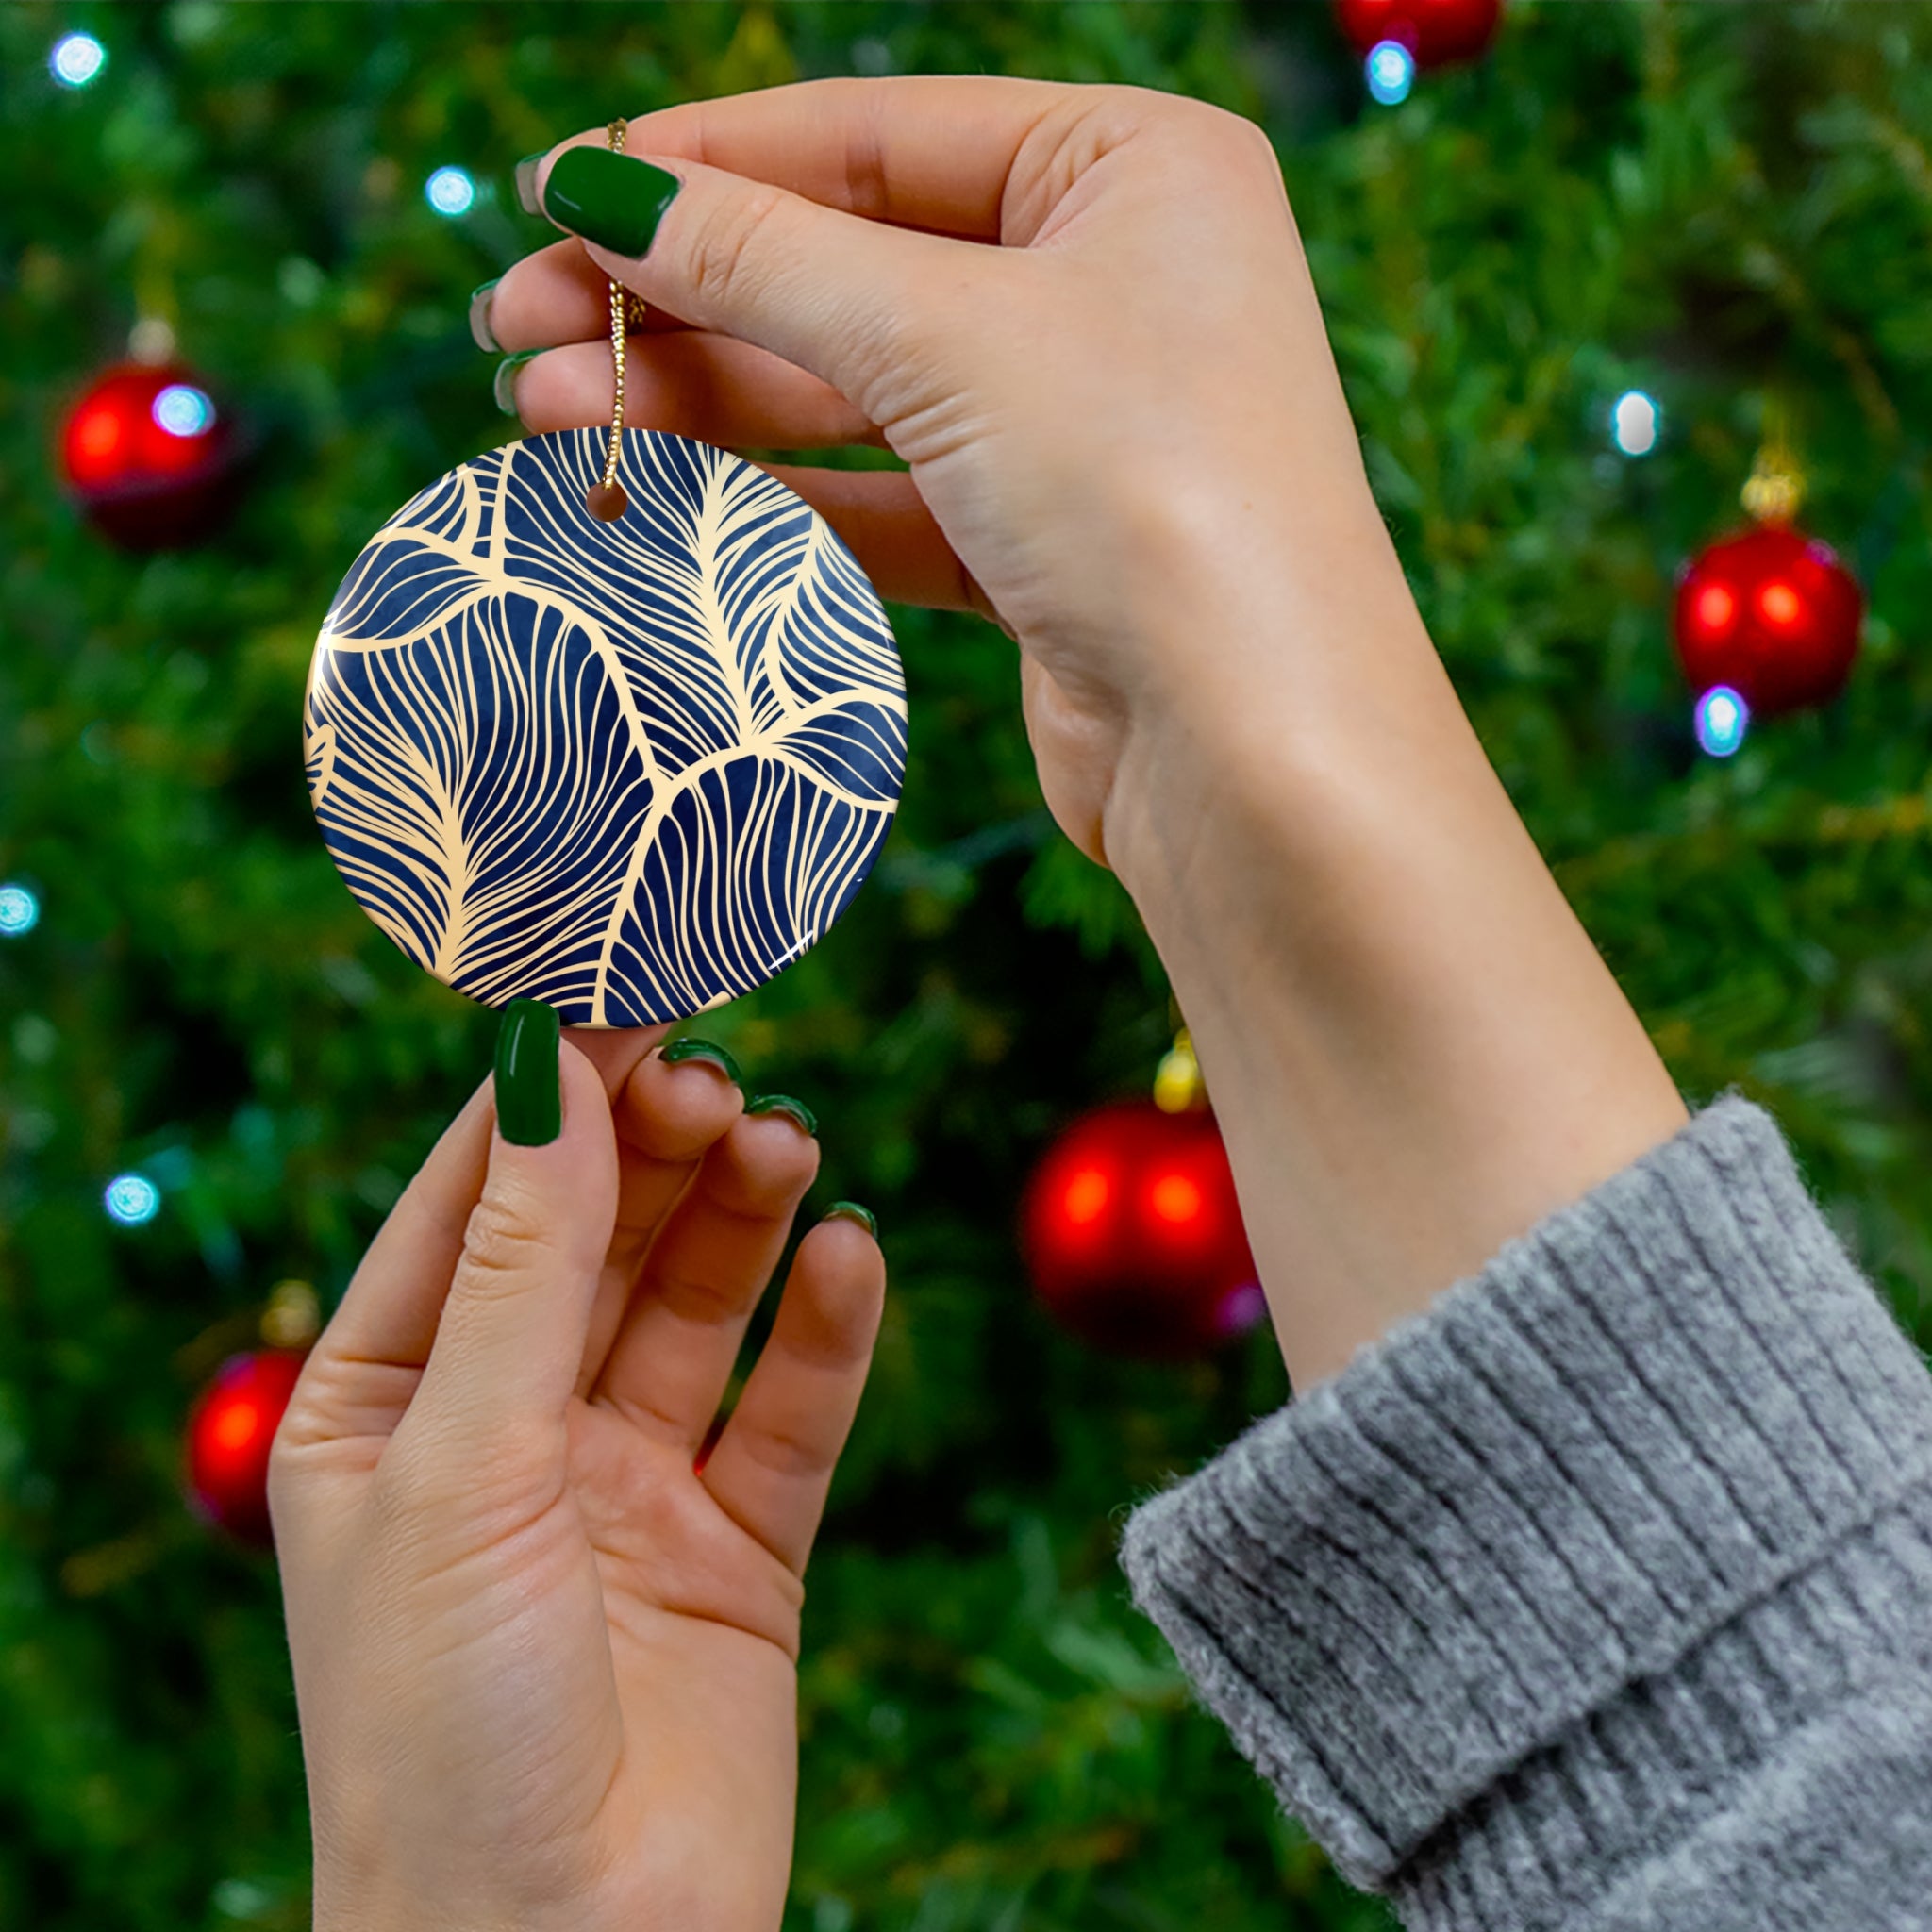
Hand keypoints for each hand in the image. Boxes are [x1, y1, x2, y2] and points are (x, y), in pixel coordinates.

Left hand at [270, 1026, 883, 1931]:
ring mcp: (626, 1488)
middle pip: (597, 1237)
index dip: (549, 1094)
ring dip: (741, 1218)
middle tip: (719, 1078)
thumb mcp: (462, 1466)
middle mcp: (508, 1432)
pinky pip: (789, 1411)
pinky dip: (824, 1330)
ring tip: (786, 1146)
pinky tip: (849, 1257)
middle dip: (654, 1150)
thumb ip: (524, 1266)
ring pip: (696, 1306)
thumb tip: (554, 1071)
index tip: (624, 988)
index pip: (473, 1202)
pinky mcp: (738, 1549)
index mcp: (387, 1406)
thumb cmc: (443, 1729)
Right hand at [485, 80, 1686, 1390]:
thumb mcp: (944, 337)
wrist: (1258, 753)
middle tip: (512, 327)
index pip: (874, 134)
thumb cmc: (1151, 492)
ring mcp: (1080, 423)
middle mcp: (1113, 282)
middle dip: (679, 298)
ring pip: (854, 391)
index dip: (703, 164)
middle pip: (849, 266)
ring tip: (544, 412)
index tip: (552, 196)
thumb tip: (594, 190)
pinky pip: (882, 496)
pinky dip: (773, 493)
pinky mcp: (1044, 549)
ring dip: (701, 399)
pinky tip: (650, 492)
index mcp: (1132, 167)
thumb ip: (761, 259)